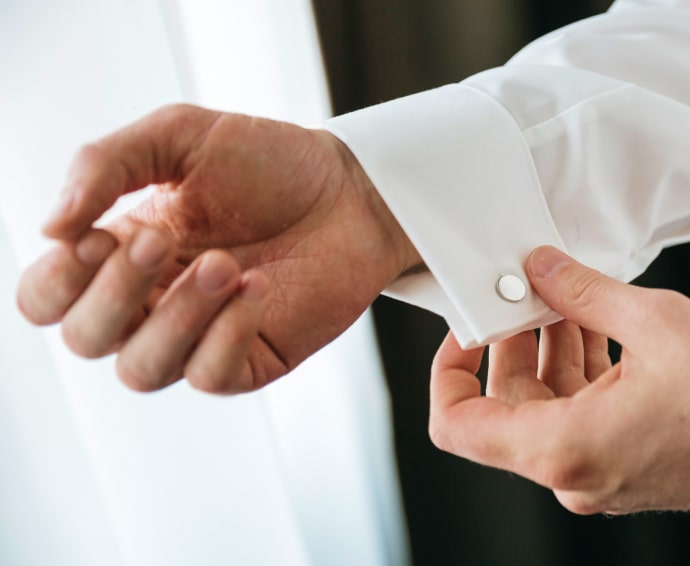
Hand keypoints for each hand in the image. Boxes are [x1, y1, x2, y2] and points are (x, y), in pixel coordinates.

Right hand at [17, 104, 419, 392]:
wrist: (352, 188)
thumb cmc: (268, 163)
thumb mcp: (179, 137)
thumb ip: (105, 165)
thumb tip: (48, 229)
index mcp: (121, 254)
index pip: (47, 299)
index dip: (55, 282)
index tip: (97, 236)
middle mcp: (151, 304)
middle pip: (86, 340)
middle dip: (116, 292)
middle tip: (163, 239)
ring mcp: (201, 337)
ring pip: (142, 370)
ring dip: (175, 317)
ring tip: (224, 263)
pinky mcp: (251, 359)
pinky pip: (210, 377)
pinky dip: (226, 334)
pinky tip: (258, 287)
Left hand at [429, 246, 689, 513]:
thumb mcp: (655, 322)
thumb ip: (581, 291)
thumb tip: (539, 268)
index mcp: (564, 448)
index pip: (458, 426)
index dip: (447, 372)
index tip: (467, 329)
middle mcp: (572, 473)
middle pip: (506, 406)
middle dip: (513, 342)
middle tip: (528, 290)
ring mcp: (598, 474)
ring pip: (546, 407)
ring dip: (551, 351)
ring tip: (571, 297)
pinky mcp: (623, 465)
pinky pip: (580, 416)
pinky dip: (581, 372)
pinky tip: (600, 324)